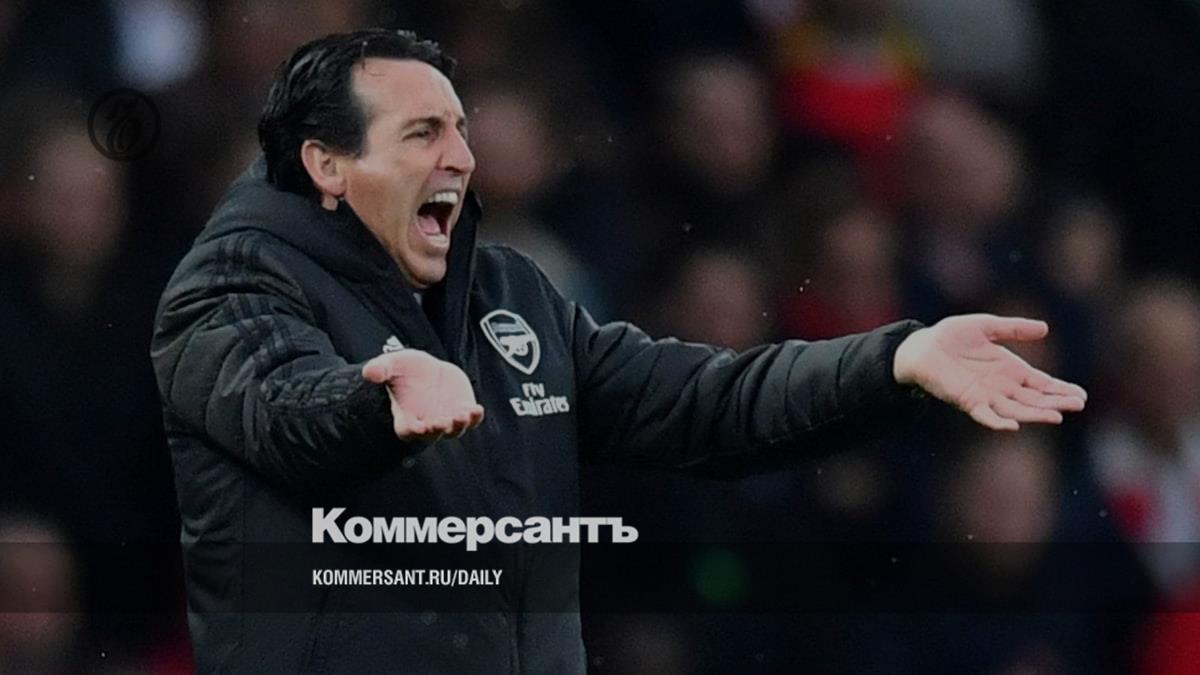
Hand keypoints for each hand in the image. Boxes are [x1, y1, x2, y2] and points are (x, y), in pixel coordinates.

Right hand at [362, 350, 484, 440]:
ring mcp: (447, 419)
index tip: (418, 427)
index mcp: (407, 417)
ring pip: (455, 430)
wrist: (428, 371)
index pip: (408, 431)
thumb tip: (368, 371)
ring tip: (463, 414)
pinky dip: (475, 417)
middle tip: (442, 422)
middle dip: (438, 429)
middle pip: (433, 434)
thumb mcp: (392, 365)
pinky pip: (472, 420)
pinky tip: (477, 409)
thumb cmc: (406, 371)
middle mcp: (427, 423)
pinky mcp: (464, 412)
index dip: (413, 431)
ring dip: (459, 424)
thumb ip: (381, 370)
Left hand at [892, 314, 1086, 430]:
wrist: (922, 347)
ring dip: (1035, 414)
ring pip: (1016, 410)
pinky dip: (997, 423)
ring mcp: (986, 396)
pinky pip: (985, 415)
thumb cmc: (952, 336)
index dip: (1061, 390)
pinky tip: (1012, 427)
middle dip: (1056, 403)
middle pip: (1034, 400)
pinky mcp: (967, 401)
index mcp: (1011, 370)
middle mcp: (1003, 387)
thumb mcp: (987, 326)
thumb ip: (1014, 329)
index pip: (1042, 384)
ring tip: (1056, 416)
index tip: (1081, 396)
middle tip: (1077, 405)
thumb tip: (1045, 328)